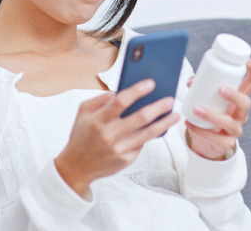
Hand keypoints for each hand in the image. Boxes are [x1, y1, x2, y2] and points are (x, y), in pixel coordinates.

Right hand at [54, 80, 179, 196]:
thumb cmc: (81, 135)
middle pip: (140, 118)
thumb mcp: (83, 112)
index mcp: (98, 120)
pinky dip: (151, 135)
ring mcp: (119, 149)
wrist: (76, 166)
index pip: (121, 101)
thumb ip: (101, 99)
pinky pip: (142, 144)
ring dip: (164, 123)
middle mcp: (109, 135)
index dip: (137, 91)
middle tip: (170, 99)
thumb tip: (123, 91)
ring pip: (148, 134)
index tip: (151, 83)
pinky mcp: (126, 160)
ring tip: (174, 115)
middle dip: (158, 107)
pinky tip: (160, 128)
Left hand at [185, 59, 250, 159]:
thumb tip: (191, 81)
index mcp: (239, 97)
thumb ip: (200, 85)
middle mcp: (241, 113)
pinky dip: (201, 131)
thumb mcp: (210, 96)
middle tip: (221, 89)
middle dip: (235, 95)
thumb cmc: (212, 110)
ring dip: (212, 115)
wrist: (209, 139)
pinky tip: (189, 124)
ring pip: (230, 123)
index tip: (247, 61)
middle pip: (246, 103)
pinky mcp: (226, 142)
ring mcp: (235, 128)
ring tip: (197, 109)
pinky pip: (216, 138)